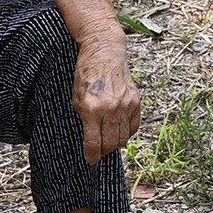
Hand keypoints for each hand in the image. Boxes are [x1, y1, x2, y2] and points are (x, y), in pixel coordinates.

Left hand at [73, 39, 139, 162]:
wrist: (105, 52)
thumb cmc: (87, 73)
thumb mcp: (77, 97)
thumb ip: (84, 118)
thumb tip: (90, 138)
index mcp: (92, 108)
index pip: (94, 142)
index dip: (92, 155)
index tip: (90, 160)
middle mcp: (110, 108)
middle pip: (111, 143)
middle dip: (103, 152)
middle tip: (98, 152)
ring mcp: (125, 105)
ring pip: (124, 138)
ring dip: (115, 143)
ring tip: (108, 141)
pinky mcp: (135, 101)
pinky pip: (133, 126)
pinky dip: (127, 132)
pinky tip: (118, 129)